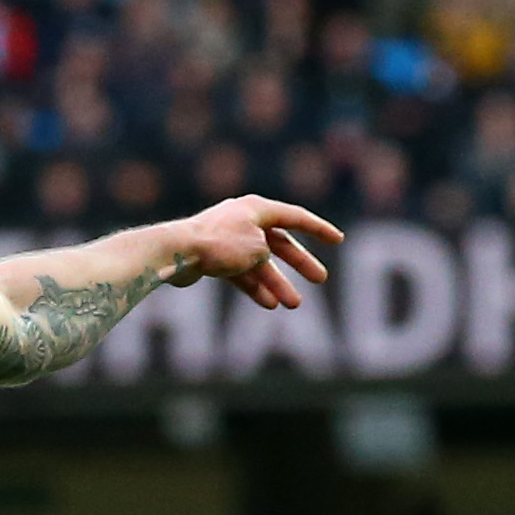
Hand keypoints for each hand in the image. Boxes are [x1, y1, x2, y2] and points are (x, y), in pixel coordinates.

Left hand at [172, 196, 343, 309]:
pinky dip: (254, 288)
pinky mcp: (214, 259)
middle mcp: (243, 221)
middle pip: (279, 242)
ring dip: (277, 283)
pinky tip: (268, 305)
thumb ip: (269, 253)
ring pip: (260, 263)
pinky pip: (241, 274)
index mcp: (256, 209)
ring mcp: (228, 240)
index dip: (319, 229)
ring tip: (293, 305)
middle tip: (321, 279)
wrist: (176, 253)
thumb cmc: (218, 245)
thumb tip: (260, 263)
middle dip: (301, 262)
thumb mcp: (257, 248)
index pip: (295, 217)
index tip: (338, 240)